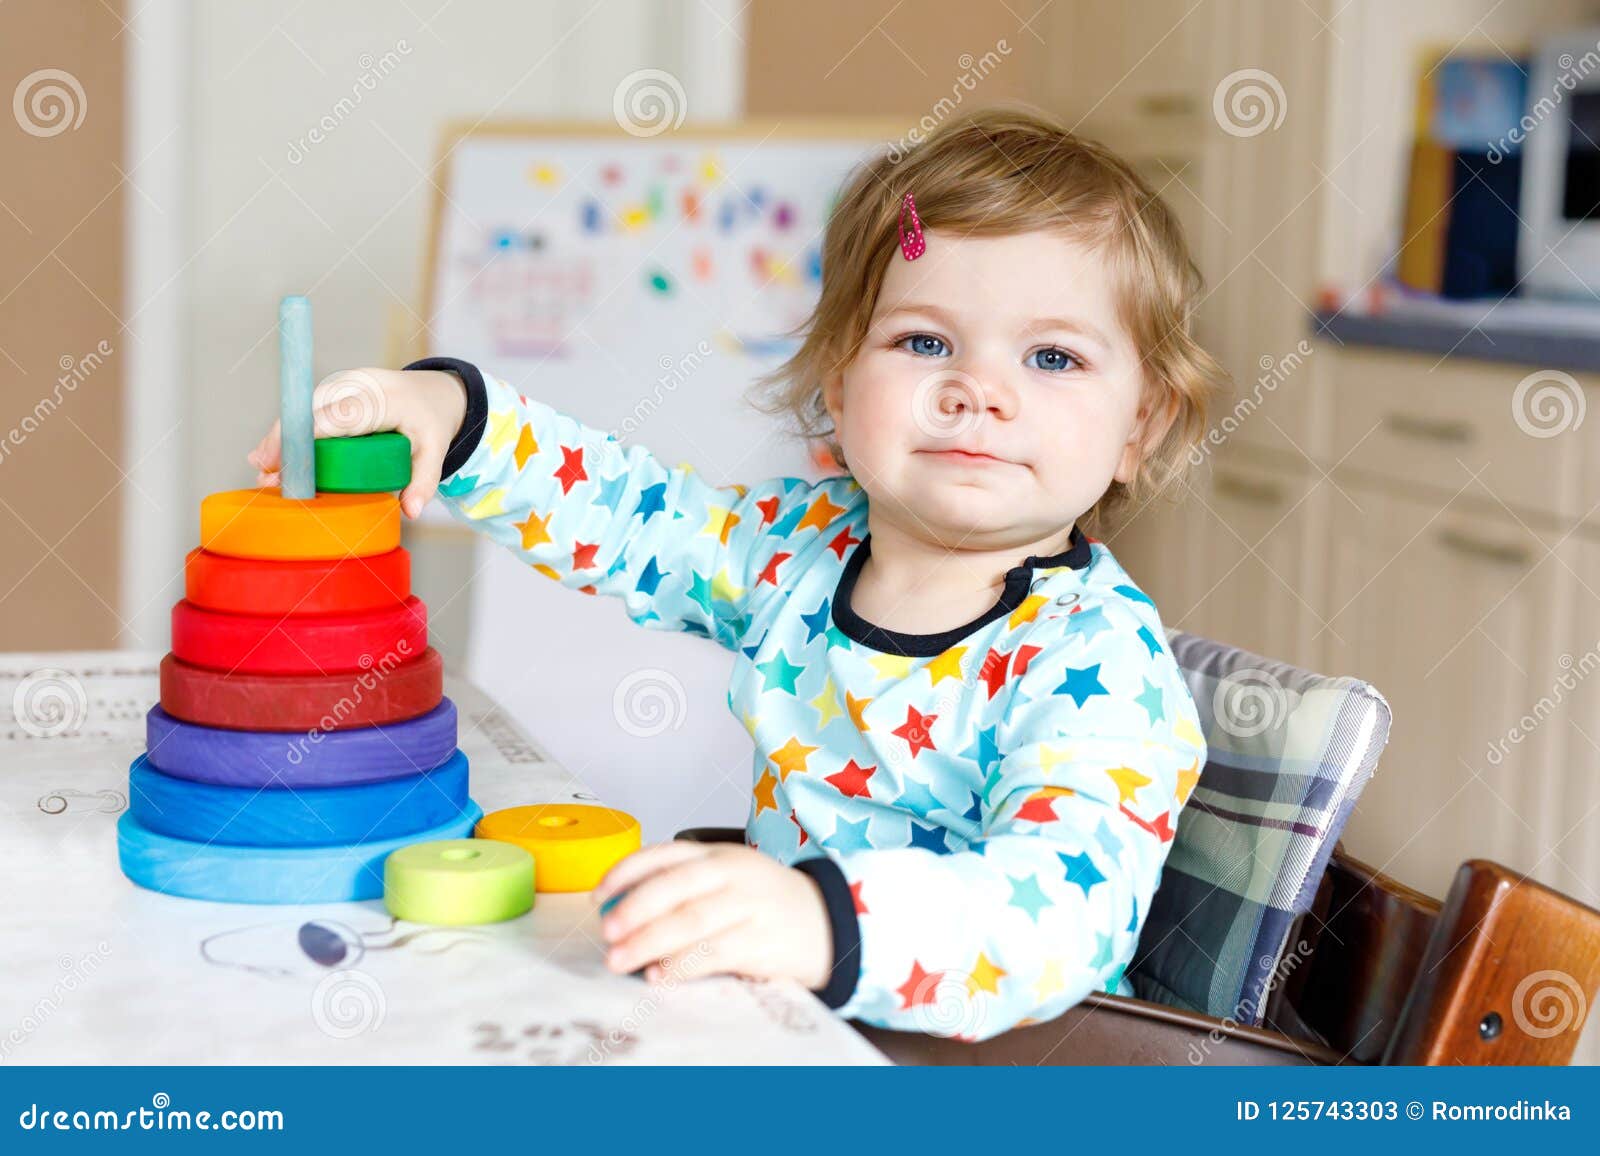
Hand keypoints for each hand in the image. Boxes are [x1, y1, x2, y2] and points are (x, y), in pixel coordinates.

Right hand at [246, 367, 467, 518]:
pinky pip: (306, 408)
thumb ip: (424, 480)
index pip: (343, 416)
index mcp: (386, 399)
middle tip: (264, 472)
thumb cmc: (430, 422)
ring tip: (262, 468)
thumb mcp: (436, 450)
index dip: (310, 435)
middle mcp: (360, 385)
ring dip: (281, 437)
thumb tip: (410, 513)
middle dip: (286, 439)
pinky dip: (288, 431)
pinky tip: (271, 455)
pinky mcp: (334, 389)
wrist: (432, 391)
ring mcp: (344, 384)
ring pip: (304, 407)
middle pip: (314, 409)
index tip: (287, 458)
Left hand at [594, 842, 833, 989]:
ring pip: (690, 921)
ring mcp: (747, 906)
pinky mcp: (759, 941)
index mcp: (717, 854)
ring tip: (620, 959)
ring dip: (649, 942)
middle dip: (634, 910)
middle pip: (673, 888)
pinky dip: (681, 965)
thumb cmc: (765, 903)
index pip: (663, 855)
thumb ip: (684, 887)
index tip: (598, 897)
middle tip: (607, 932)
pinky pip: (712, 953)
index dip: (625, 873)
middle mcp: (731, 874)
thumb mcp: (729, 877)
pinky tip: (659, 975)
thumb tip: (621, 913)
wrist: (827, 922)